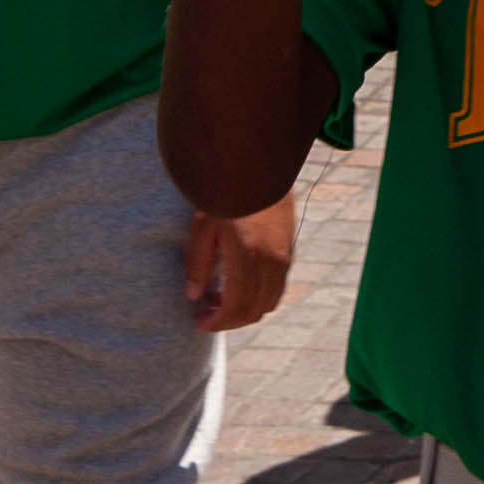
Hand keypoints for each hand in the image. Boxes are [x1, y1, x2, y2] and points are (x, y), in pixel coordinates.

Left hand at [183, 198, 296, 332]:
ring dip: (246, 308)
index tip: (198, 321)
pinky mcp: (289, 249)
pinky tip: (238, 281)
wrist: (260, 161)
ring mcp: (284, 256)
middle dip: (230, 320)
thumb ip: (198, 262)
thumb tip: (194, 295)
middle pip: (256, 311)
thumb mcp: (203, 223)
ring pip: (270, 301)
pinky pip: (277, 286)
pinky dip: (258, 295)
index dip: (217, 322)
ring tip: (220, 297)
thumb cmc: (226, 189)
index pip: (237, 308)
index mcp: (248, 256)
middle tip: (206, 312)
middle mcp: (272, 261)